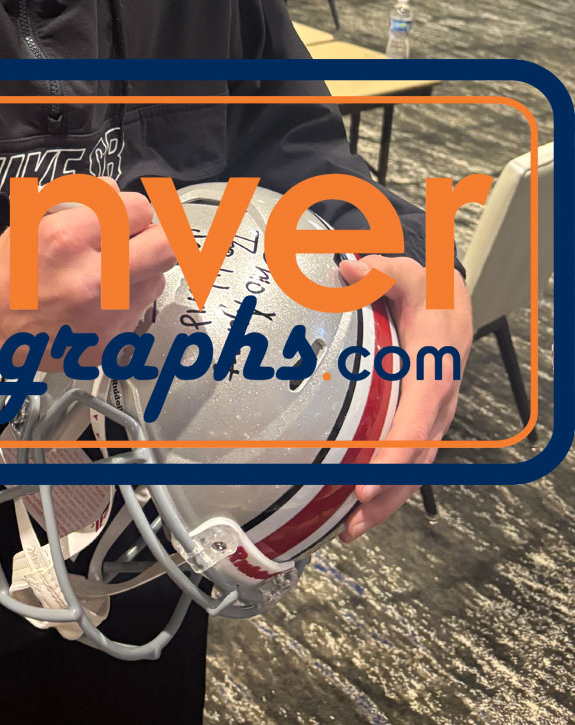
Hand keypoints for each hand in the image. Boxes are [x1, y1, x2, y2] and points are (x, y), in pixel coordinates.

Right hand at [0, 183, 174, 366]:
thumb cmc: (10, 265)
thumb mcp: (36, 213)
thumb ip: (84, 196)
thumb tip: (121, 193)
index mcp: (67, 238)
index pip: (140, 210)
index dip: (133, 210)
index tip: (126, 216)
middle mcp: (89, 279)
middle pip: (167, 246)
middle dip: (158, 236)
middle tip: (143, 238)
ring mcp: (101, 316)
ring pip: (156, 279)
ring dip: (139, 270)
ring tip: (109, 273)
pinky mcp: (107, 343)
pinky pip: (139, 312)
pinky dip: (125, 302)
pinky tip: (97, 301)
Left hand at [336, 254, 471, 541]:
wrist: (450, 302)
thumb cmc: (425, 291)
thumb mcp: (405, 273)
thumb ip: (378, 271)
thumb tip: (349, 267)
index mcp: (433, 372)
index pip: (416, 420)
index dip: (393, 453)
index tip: (369, 479)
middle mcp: (438, 404)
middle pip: (416, 459)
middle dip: (386, 492)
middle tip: (352, 520)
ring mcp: (433, 419)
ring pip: (414, 471)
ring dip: (385, 503)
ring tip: (349, 532)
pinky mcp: (422, 426)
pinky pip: (408, 465)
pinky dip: (387, 492)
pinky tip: (357, 515)